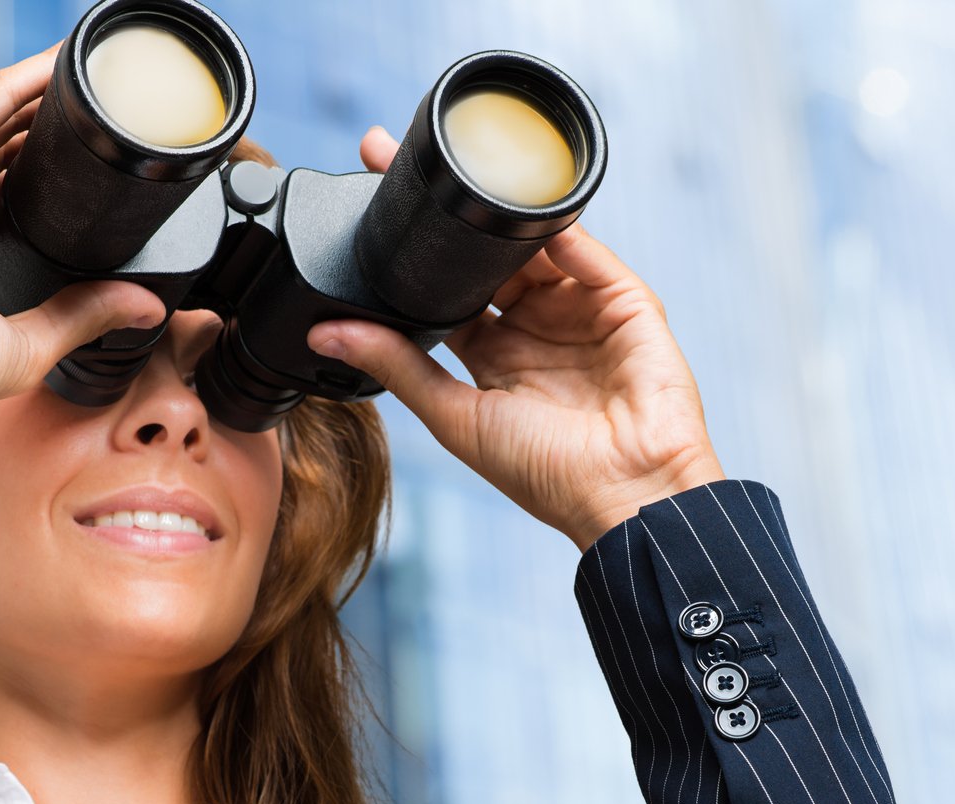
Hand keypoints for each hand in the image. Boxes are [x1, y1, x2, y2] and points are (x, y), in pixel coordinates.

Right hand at [0, 41, 169, 404]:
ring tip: (81, 73)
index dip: (42, 161)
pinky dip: (13, 87)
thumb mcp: (31, 341)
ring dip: (33, 92)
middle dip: (41, 118)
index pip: (1, 185)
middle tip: (95, 100)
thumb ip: (84, 316)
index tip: (86, 148)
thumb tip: (145, 308)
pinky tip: (49, 70)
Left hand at [307, 126, 725, 551]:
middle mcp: (536, 326)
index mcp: (494, 357)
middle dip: (446, 214)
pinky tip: (517, 201)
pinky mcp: (625, 300)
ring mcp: (580, 309)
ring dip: (494, 208)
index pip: (445, 289)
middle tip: (391, 159)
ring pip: (531, 243)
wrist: (629, 494)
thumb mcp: (457, 416)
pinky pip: (586, 249)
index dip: (412, 254)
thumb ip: (397, 367)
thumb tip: (325, 333)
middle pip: (485, 256)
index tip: (369, 203)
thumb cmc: (549, 475)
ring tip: (450, 171)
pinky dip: (553, 223)